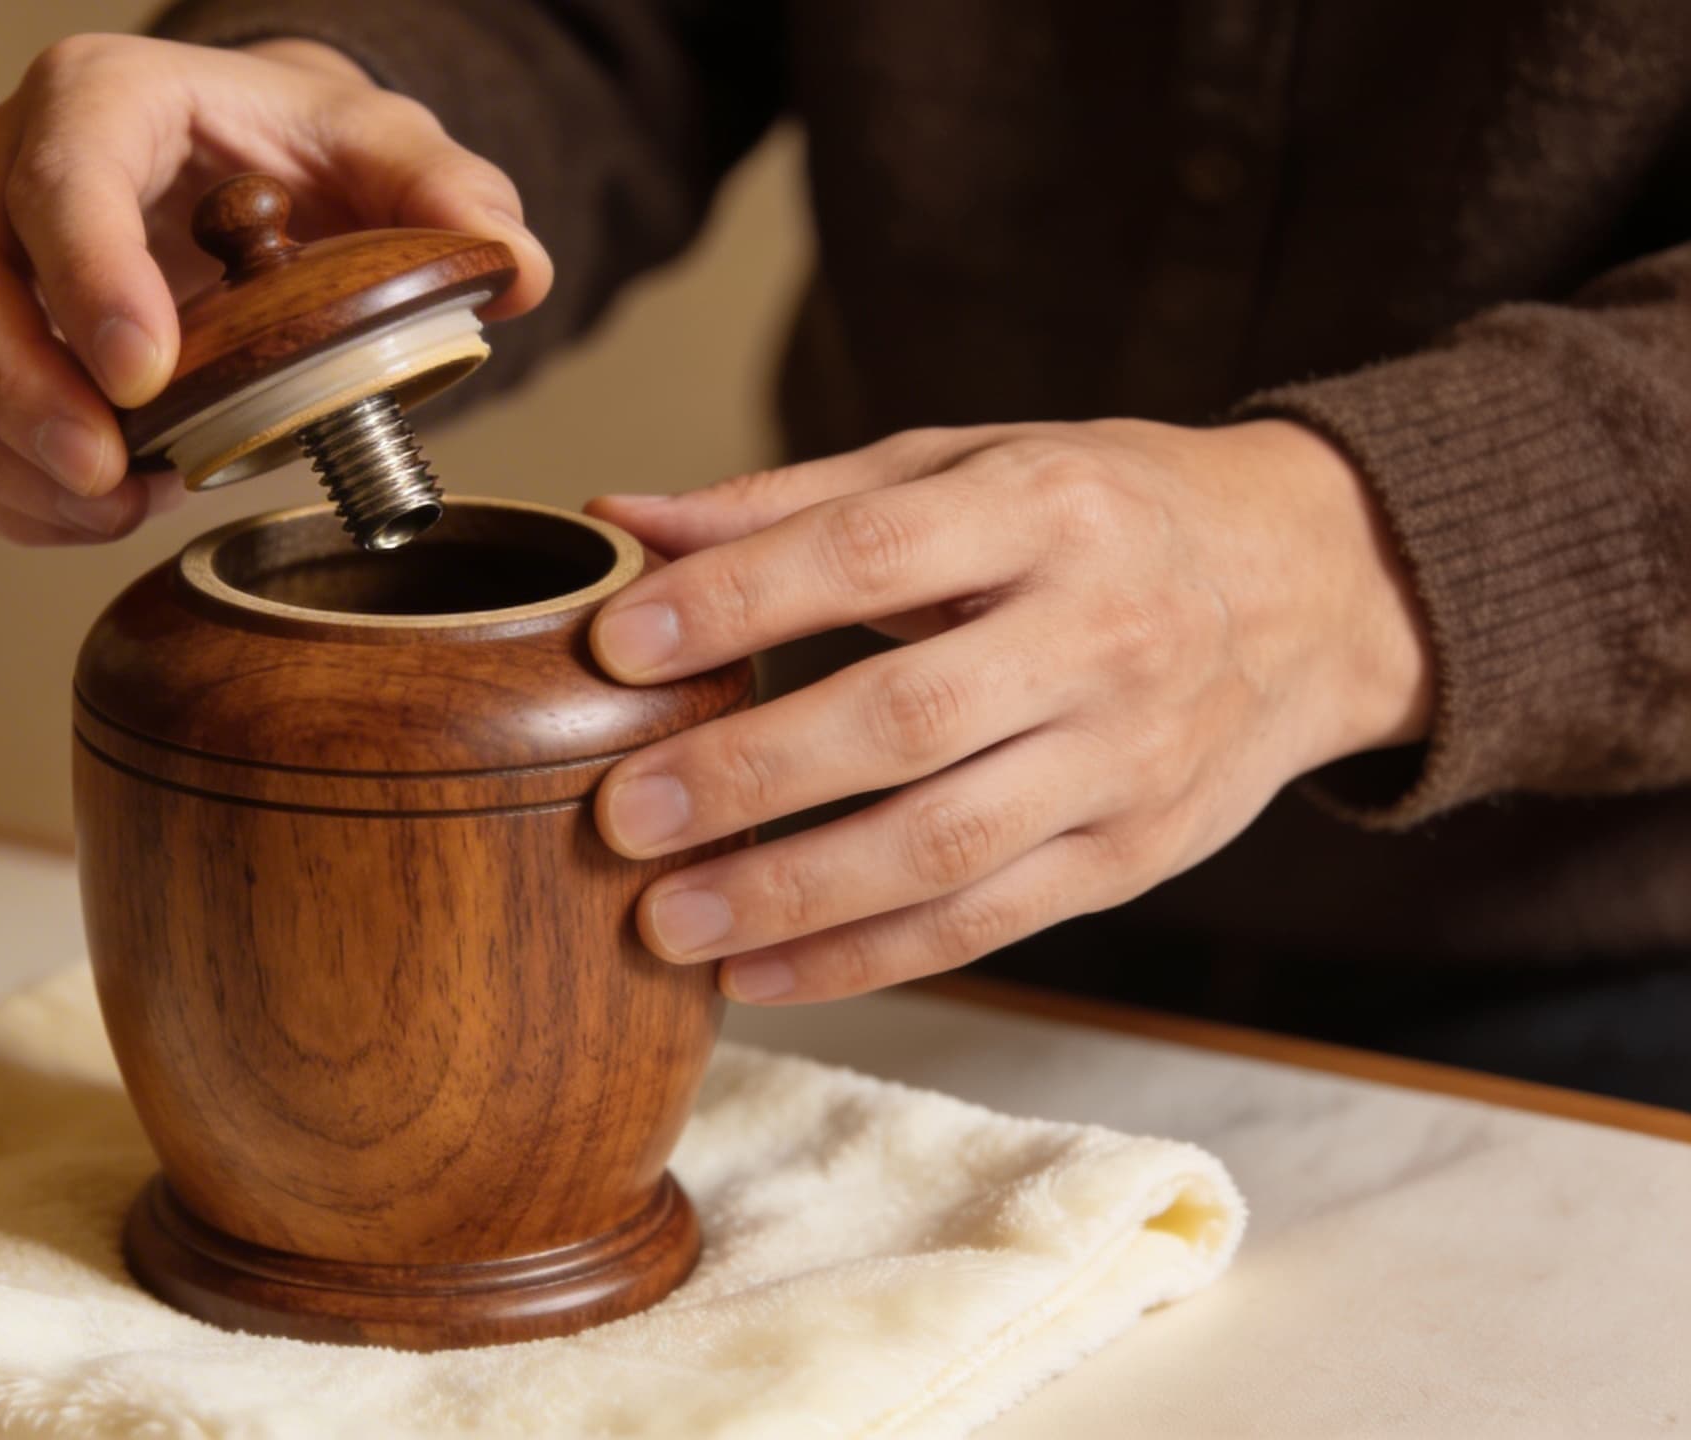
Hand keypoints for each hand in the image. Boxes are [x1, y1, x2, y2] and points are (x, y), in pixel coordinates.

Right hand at [0, 35, 551, 544]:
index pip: (58, 176)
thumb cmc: (286, 155)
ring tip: (115, 504)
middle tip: (108, 475)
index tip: (146, 375)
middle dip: (15, 394)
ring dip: (3, 460)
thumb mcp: (382, 151)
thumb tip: (516, 269)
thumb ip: (449, 196)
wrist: (228, 175)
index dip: (88, 279)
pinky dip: (0, 497)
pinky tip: (91, 515)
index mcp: (99, 99)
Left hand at [585, 419, 1434, 1003]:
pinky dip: (863, 959)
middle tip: (617, 816)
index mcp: (1046, 508)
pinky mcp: (1133, 855)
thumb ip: (793, 502)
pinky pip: (984, 923)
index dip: (740, 601)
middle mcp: (1099, 633)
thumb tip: (623, 518)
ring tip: (665, 923)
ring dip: (792, 894)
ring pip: (944, 845)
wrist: (1317, 588)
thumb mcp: (969, 465)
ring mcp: (1125, 757)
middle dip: (748, 776)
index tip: (617, 646)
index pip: (872, 552)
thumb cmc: (1103, 513)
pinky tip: (755, 974)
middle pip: (905, 719)